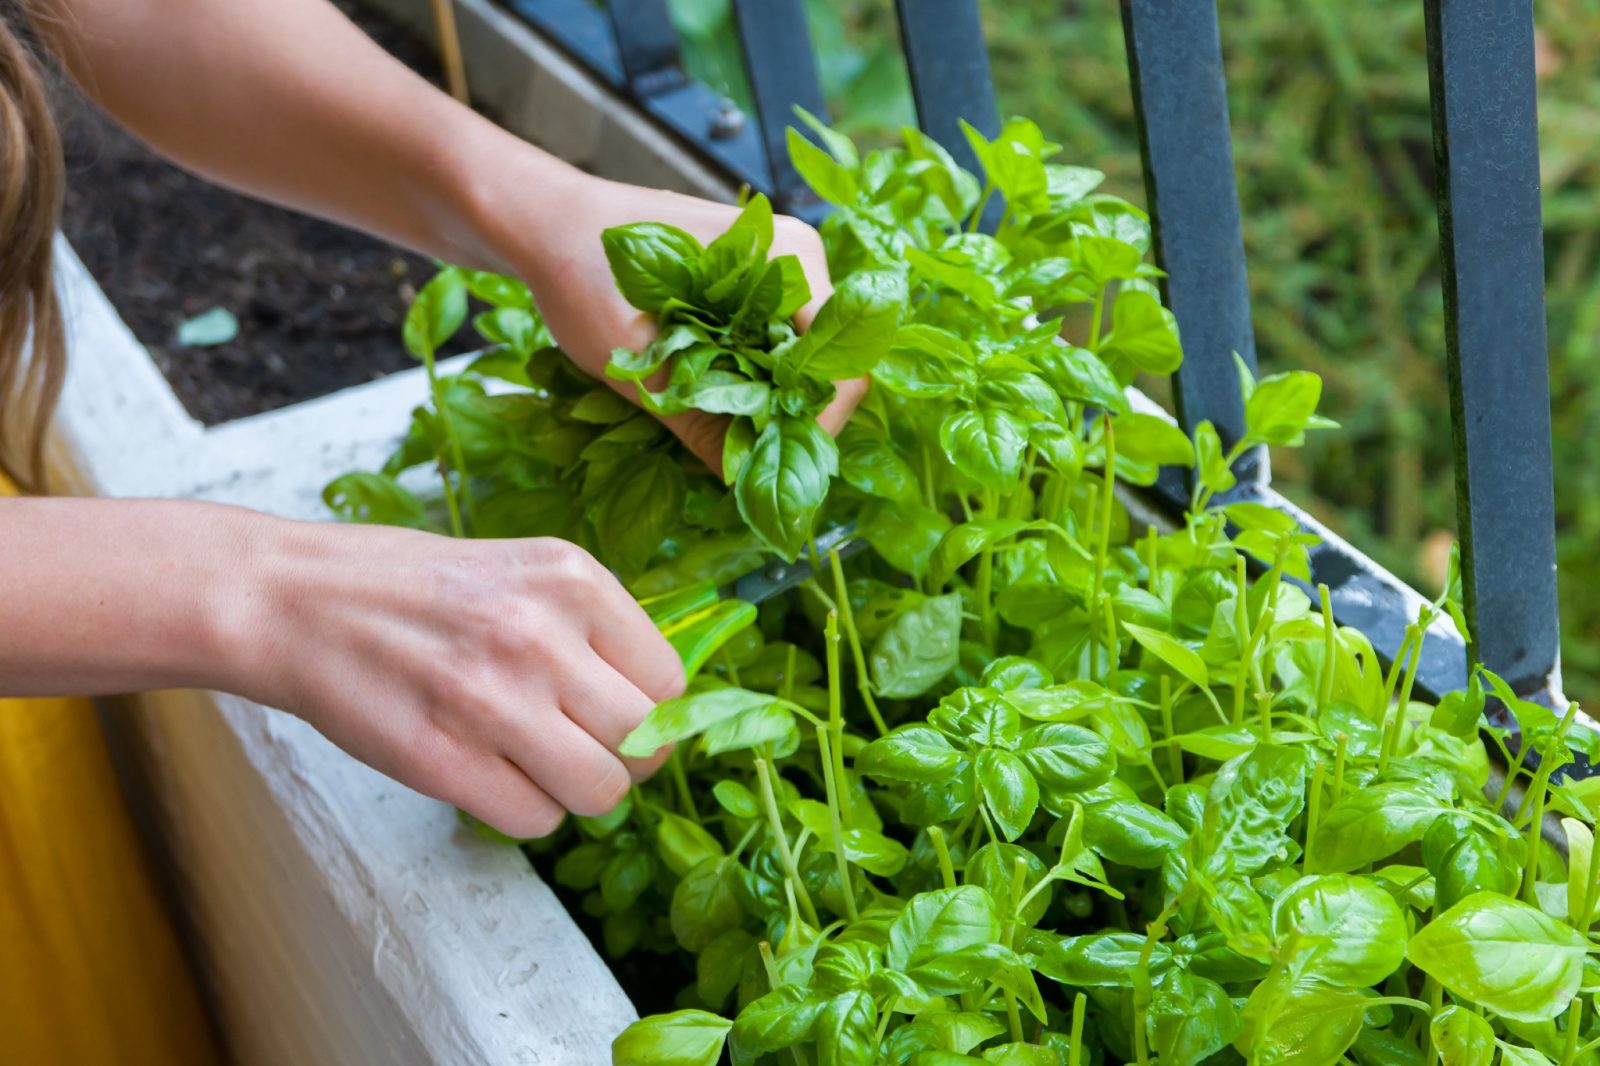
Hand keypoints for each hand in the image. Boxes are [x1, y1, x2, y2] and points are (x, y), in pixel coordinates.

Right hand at [233, 519, 684, 837]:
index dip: (651, 710)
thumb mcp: (522, 571)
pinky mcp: (442, 759)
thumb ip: (592, 630)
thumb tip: (660, 705)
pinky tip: (491, 773)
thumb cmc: (414, 589)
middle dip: (624, 759)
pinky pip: (536, 820)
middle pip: (644, 742)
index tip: (619, 715)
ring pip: (600, 792)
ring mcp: (491, 700)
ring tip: (537, 762)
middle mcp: (540, 635)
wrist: (296, 600)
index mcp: (572, 580)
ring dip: (577, 791)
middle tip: (585, 749)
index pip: (669, 681)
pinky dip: (524, 811)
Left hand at [488, 171, 865, 471]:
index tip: (764, 462)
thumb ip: (697, 420)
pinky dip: (749, 383)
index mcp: (787, 259)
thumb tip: (746, 484)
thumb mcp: (633, 359)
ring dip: (765, 405)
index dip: (812, 428)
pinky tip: (709, 402)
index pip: (840, 367)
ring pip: (799, 363)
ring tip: (719, 433)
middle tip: (737, 458)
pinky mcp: (753, 284)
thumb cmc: (581, 271)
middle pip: (826, 367)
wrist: (542, 222)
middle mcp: (796, 258)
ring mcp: (777, 269)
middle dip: (787, 420)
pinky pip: (773, 348)